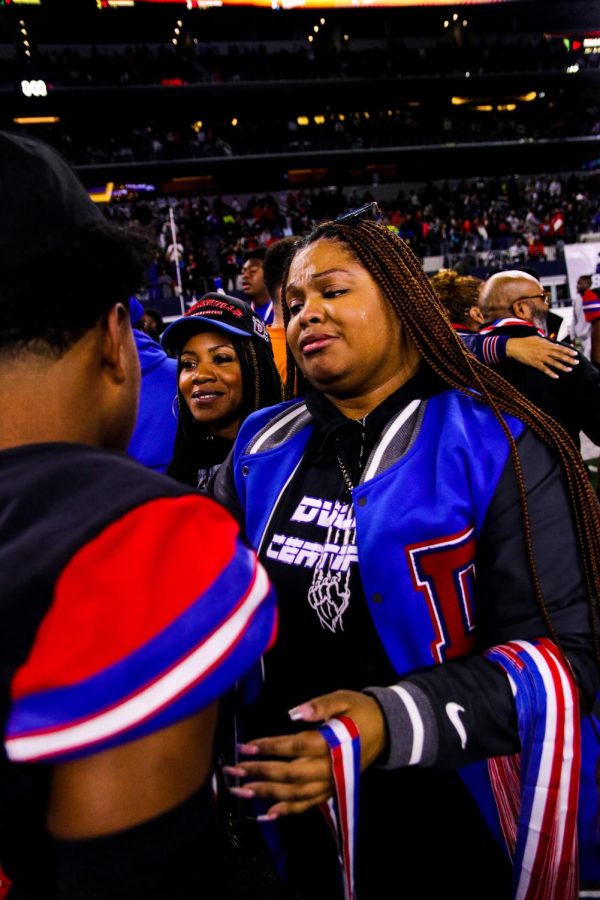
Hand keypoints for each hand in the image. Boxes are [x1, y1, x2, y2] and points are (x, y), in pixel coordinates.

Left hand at [223, 690, 385, 818]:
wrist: (387, 730)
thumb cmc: (360, 711)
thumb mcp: (344, 698)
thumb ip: (320, 705)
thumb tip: (295, 713)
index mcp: (332, 744)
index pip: (295, 747)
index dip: (269, 747)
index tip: (245, 746)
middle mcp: (329, 769)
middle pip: (289, 775)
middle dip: (259, 773)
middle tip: (233, 771)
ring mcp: (330, 783)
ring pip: (295, 795)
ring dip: (266, 794)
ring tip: (240, 791)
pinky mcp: (331, 790)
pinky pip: (307, 805)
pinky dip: (286, 812)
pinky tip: (265, 815)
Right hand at [506, 337, 577, 377]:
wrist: (514, 346)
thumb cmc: (525, 342)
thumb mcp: (537, 338)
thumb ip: (546, 341)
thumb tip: (554, 343)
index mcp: (546, 344)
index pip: (560, 348)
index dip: (568, 351)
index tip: (575, 353)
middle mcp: (544, 350)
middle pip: (559, 355)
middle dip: (569, 359)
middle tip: (577, 363)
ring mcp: (540, 357)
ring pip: (554, 363)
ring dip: (562, 367)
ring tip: (569, 370)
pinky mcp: (534, 363)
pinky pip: (544, 369)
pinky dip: (550, 373)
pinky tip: (556, 377)